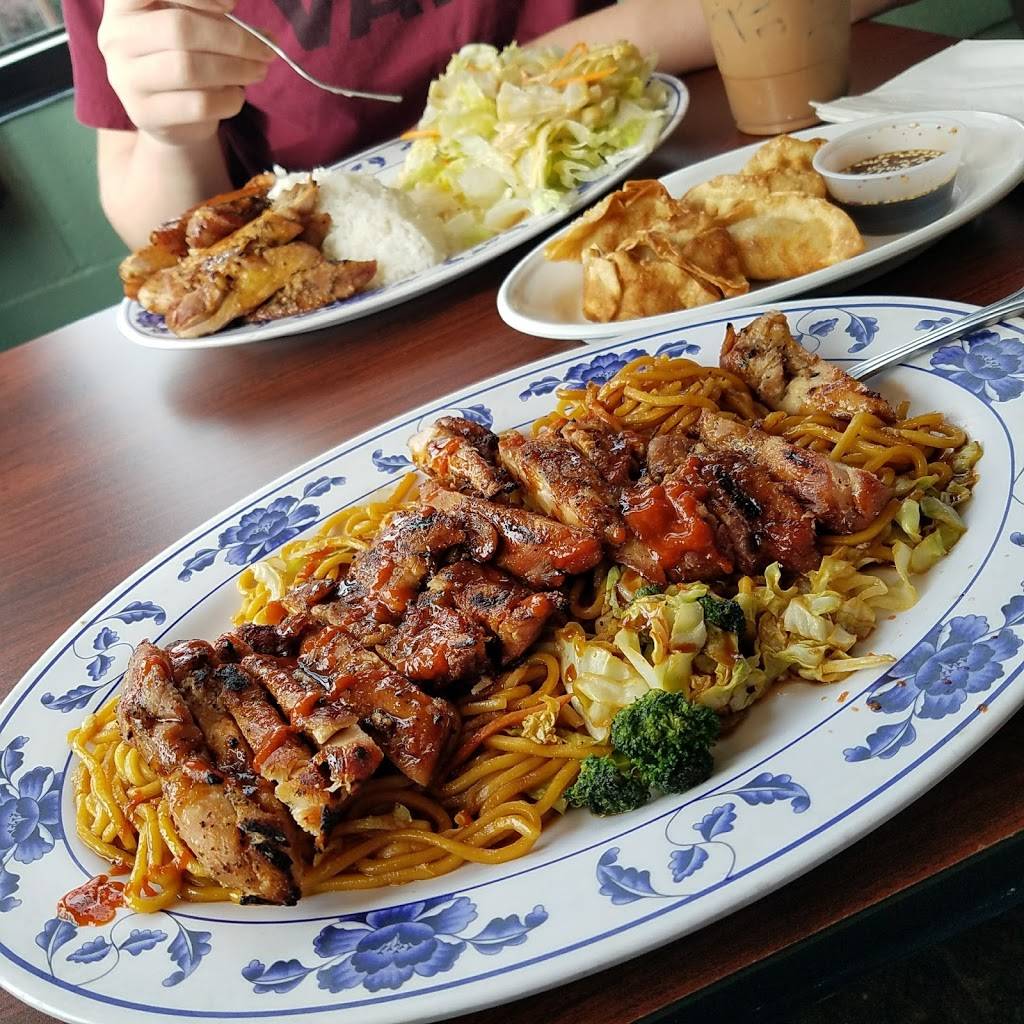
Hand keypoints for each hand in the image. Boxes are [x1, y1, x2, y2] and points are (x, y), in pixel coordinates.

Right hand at [98, 0, 275, 145]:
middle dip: (233, 40)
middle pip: (180, 29)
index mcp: (124, 5)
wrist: (168, 115)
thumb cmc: (182, 59)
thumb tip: (267, 38)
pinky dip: (228, 99)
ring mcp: (126, 78)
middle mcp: (116, 37)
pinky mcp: (144, 113)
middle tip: (265, 51)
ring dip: (236, 69)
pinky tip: (237, 95)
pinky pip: (198, 104)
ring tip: (258, 71)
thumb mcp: (195, 30)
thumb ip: (219, 21)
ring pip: (189, 68)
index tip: (233, 5)